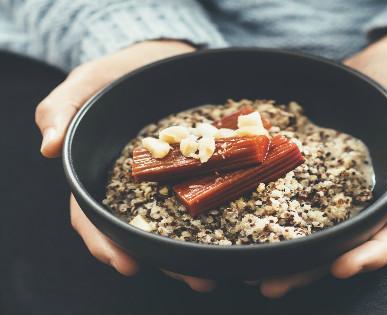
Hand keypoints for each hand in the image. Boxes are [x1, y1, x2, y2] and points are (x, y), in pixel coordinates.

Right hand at [36, 40, 216, 291]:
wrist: (158, 62)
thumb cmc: (116, 75)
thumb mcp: (84, 85)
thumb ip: (60, 110)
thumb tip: (49, 148)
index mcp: (98, 175)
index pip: (93, 216)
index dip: (106, 242)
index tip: (128, 262)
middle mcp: (132, 187)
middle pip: (138, 230)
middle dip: (161, 257)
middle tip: (193, 278)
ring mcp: (165, 182)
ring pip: (171, 223)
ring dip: (190, 250)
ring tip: (214, 270)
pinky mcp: (194, 171)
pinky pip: (201, 197)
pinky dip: (213, 218)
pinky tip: (230, 234)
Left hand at [255, 27, 386, 297]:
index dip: (371, 253)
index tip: (340, 267)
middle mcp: (373, 200)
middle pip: (346, 243)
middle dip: (314, 268)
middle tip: (273, 284)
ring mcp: (344, 189)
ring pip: (319, 229)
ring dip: (290, 254)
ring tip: (255, 271)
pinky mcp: (319, 172)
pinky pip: (299, 197)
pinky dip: (279, 216)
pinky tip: (252, 228)